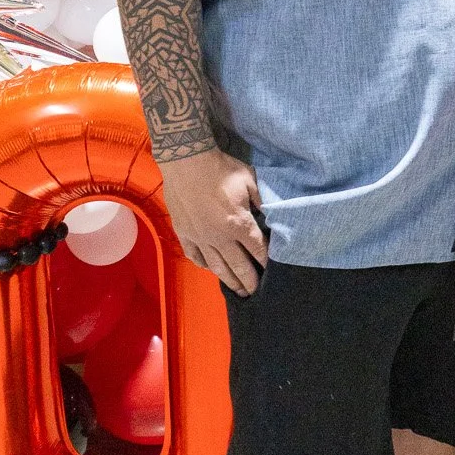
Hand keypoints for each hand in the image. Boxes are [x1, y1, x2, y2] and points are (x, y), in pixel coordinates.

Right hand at [157, 146, 268, 294]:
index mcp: (239, 224)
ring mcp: (200, 237)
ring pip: (217, 266)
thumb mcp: (250, 181)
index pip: (257, 249)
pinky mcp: (184, 233)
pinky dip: (203, 265)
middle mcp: (220, 237)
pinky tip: (210, 269)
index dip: (265, 262)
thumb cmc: (221, 169)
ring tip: (238, 291)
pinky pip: (194, 255)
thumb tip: (269, 215)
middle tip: (256, 293)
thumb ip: (261, 201)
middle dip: (249, 281)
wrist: (186, 162)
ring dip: (229, 280)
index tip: (271, 272)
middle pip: (239, 265)